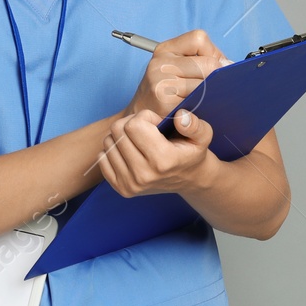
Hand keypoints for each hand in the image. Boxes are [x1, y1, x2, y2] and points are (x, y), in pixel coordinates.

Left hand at [97, 108, 214, 196]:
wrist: (189, 179)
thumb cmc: (192, 152)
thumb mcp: (203, 135)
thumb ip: (194, 124)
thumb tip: (180, 116)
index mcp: (163, 160)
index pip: (133, 125)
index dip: (145, 117)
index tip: (156, 123)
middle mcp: (144, 175)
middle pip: (118, 131)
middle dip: (131, 123)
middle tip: (146, 130)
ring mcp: (130, 184)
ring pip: (108, 142)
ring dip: (122, 136)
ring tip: (139, 141)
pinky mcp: (120, 188)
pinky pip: (102, 158)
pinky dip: (113, 150)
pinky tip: (130, 152)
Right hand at [121, 28, 229, 119]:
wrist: (139, 117)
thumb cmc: (165, 91)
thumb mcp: (177, 67)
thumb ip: (203, 59)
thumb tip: (229, 65)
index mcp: (165, 50)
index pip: (199, 39)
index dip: (212, 53)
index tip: (214, 67)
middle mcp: (160, 63)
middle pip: (207, 64)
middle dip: (217, 76)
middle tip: (216, 87)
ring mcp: (161, 83)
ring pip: (205, 84)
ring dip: (212, 93)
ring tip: (206, 98)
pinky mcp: (165, 102)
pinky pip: (198, 101)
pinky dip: (203, 106)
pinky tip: (199, 109)